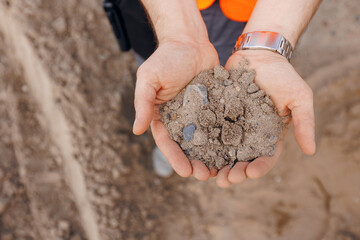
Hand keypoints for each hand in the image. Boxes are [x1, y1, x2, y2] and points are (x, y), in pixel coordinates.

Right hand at [133, 39, 218, 177]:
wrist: (189, 41)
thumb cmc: (166, 58)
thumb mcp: (149, 79)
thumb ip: (143, 103)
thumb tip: (137, 130)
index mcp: (162, 116)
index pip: (167, 142)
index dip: (175, 158)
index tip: (185, 172)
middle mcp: (181, 118)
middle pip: (188, 146)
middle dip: (196, 162)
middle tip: (206, 176)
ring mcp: (199, 113)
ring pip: (206, 140)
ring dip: (212, 156)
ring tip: (221, 170)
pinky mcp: (214, 106)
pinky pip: (220, 124)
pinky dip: (226, 138)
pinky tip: (235, 150)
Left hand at [214, 50, 315, 187]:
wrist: (258, 54)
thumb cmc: (282, 75)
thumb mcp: (299, 97)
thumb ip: (304, 122)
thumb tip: (311, 151)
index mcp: (269, 135)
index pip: (265, 158)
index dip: (258, 168)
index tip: (250, 173)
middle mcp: (249, 133)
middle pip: (241, 159)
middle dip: (233, 172)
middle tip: (224, 181)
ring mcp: (231, 124)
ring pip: (222, 150)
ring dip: (215, 164)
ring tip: (207, 173)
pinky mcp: (216, 114)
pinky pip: (208, 130)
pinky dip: (202, 143)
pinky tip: (194, 152)